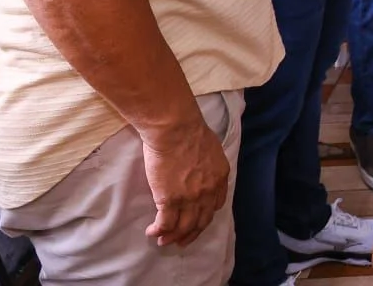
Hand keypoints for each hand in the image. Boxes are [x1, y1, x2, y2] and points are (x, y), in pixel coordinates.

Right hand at [140, 119, 230, 246]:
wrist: (176, 129)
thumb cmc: (190, 131)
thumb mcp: (211, 148)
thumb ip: (209, 164)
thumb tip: (200, 168)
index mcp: (220, 176)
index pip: (217, 204)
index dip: (206, 215)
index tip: (198, 220)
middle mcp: (208, 191)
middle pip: (202, 220)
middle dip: (192, 233)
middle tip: (182, 240)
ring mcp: (190, 198)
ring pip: (184, 226)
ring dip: (174, 237)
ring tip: (164, 242)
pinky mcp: (170, 200)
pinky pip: (165, 223)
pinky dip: (159, 231)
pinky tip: (152, 232)